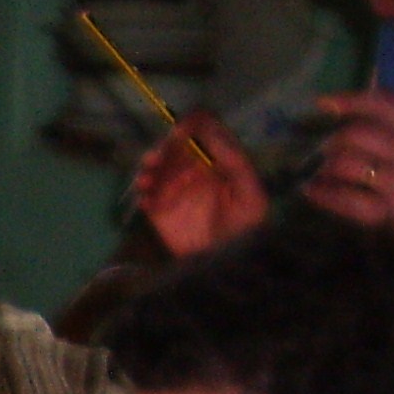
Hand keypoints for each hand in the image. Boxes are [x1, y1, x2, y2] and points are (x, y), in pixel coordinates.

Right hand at [129, 111, 268, 256]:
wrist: (228, 268)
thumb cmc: (247, 232)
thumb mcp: (251, 195)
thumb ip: (235, 162)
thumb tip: (211, 131)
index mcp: (220, 162)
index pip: (204, 132)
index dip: (191, 125)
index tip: (180, 130)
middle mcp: (196, 170)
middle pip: (175, 146)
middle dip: (165, 148)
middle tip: (158, 158)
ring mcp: (175, 190)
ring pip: (157, 167)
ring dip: (149, 168)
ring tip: (146, 180)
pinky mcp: (159, 211)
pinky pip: (145, 195)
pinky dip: (143, 194)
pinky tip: (146, 201)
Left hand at [300, 90, 393, 271]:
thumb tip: (368, 119)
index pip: (387, 103)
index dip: (350, 100)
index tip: (323, 104)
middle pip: (359, 132)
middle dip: (331, 140)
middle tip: (319, 151)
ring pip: (348, 161)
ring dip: (325, 166)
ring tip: (317, 173)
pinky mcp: (392, 214)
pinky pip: (346, 198)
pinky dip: (324, 193)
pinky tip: (312, 192)